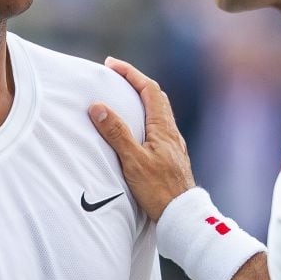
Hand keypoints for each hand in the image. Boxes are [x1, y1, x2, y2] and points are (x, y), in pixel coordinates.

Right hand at [90, 57, 195, 220]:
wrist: (182, 215)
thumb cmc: (158, 190)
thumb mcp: (132, 161)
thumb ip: (116, 133)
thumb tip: (98, 106)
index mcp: (162, 127)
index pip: (149, 89)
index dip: (131, 73)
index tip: (112, 64)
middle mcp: (171, 132)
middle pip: (156, 97)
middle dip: (135, 82)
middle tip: (115, 77)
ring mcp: (173, 144)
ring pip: (159, 112)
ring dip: (141, 100)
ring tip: (123, 99)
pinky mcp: (171, 157)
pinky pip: (159, 127)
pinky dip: (145, 118)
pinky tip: (137, 130)